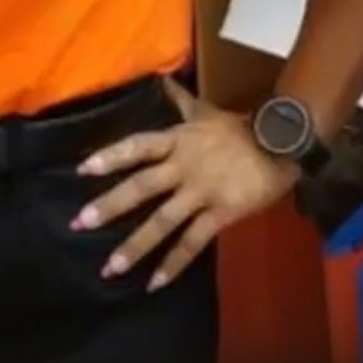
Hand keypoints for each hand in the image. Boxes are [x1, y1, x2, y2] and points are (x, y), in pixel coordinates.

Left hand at [73, 79, 299, 292]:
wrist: (282, 145)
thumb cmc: (241, 129)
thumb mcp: (206, 112)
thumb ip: (180, 100)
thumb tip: (161, 79)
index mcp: (178, 141)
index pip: (138, 147)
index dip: (111, 157)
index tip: (82, 170)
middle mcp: (184, 166)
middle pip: (141, 186)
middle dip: (110, 205)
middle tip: (80, 223)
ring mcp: (201, 192)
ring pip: (162, 221)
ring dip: (135, 245)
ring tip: (110, 267)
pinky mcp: (220, 213)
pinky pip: (193, 242)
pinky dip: (174, 263)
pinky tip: (154, 283)